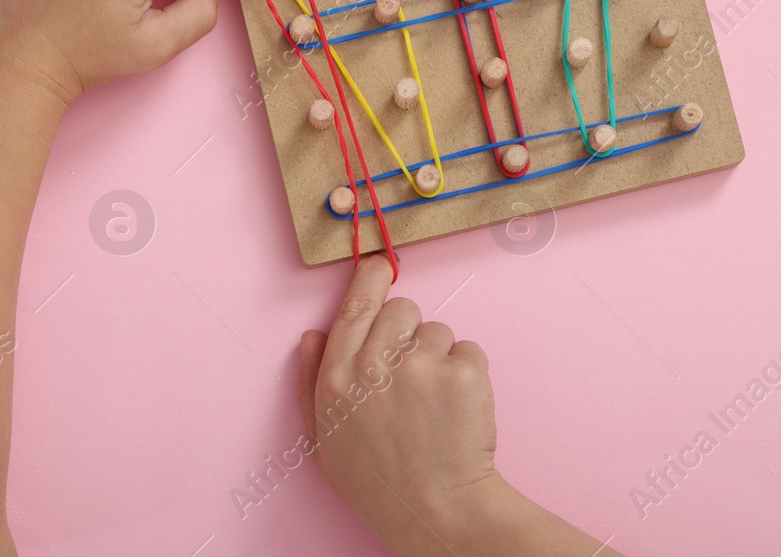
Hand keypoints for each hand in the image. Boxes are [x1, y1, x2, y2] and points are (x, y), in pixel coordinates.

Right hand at [298, 255, 510, 554]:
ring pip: (436, 330)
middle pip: (400, 309)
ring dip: (438, 355)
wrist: (437, 513)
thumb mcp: (323, 441)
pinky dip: (467, 373)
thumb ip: (311, 382)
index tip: (380, 267)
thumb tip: (313, 333)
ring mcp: (421, 366)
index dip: (370, 279)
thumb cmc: (377, 483)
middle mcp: (375, 365)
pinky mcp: (463, 373)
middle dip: (407, 329)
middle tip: (411, 371)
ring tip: (434, 403)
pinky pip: (469, 350)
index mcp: (337, 378)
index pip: (355, 305)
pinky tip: (457, 408)